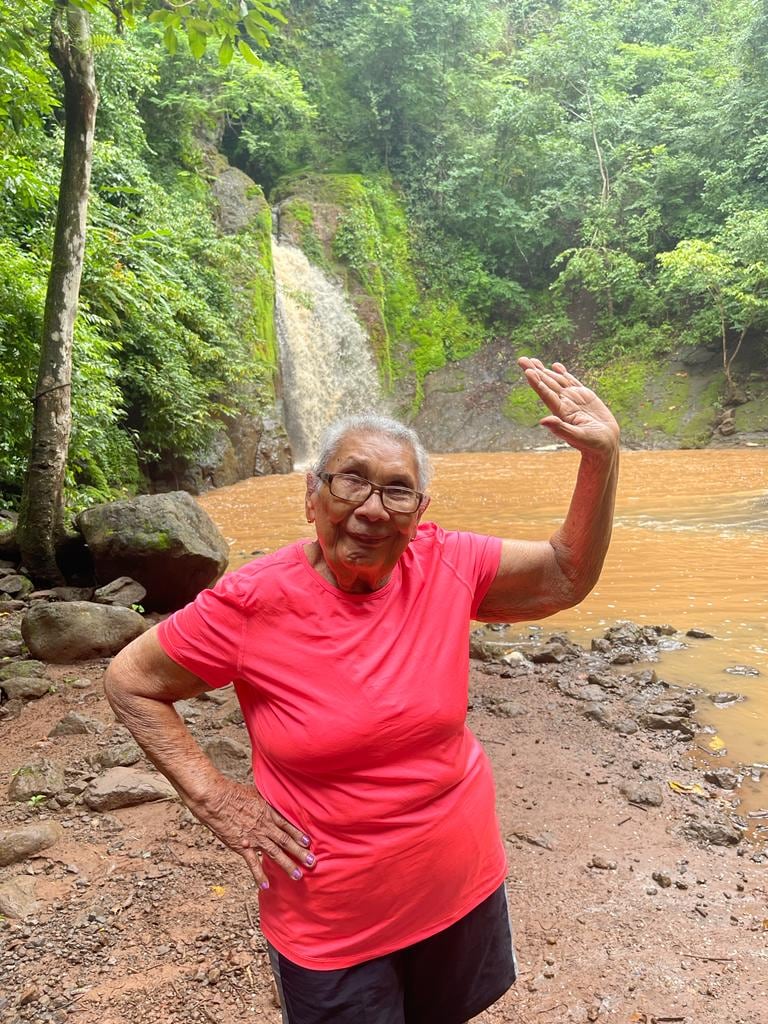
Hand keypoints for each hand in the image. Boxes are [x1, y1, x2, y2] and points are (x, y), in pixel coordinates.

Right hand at [193, 779, 314, 888]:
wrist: (217, 800)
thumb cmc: (233, 793)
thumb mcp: (254, 791)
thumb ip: (264, 797)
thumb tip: (270, 792)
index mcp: (268, 812)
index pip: (288, 826)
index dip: (299, 834)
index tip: (309, 842)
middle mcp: (265, 826)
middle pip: (286, 841)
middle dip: (300, 852)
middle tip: (312, 862)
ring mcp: (255, 838)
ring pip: (275, 853)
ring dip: (287, 865)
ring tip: (297, 875)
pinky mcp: (242, 846)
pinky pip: (253, 863)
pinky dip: (259, 875)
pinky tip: (266, 885)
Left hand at [518, 357, 618, 455]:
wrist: (605, 444)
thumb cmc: (593, 444)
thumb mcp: (578, 437)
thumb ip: (561, 429)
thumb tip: (542, 421)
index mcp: (562, 412)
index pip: (546, 395)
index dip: (537, 383)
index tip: (527, 371)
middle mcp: (565, 403)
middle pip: (547, 384)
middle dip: (535, 372)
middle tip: (521, 360)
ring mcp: (574, 399)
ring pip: (557, 381)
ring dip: (545, 371)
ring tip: (532, 360)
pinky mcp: (585, 396)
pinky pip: (572, 382)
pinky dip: (563, 373)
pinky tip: (555, 366)